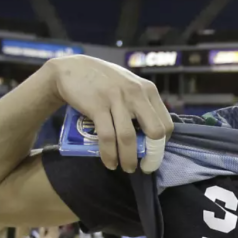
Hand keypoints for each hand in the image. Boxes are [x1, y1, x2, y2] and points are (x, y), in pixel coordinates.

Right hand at [47, 55, 173, 172]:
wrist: (71, 68)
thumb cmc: (104, 81)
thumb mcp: (129, 86)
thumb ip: (142, 104)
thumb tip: (152, 135)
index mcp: (148, 90)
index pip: (166, 123)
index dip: (162, 144)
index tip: (153, 153)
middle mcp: (136, 93)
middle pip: (155, 131)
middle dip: (152, 154)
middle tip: (145, 166)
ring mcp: (116, 99)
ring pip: (129, 138)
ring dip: (129, 159)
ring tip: (127, 168)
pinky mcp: (97, 106)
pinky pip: (107, 137)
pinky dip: (109, 154)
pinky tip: (110, 163)